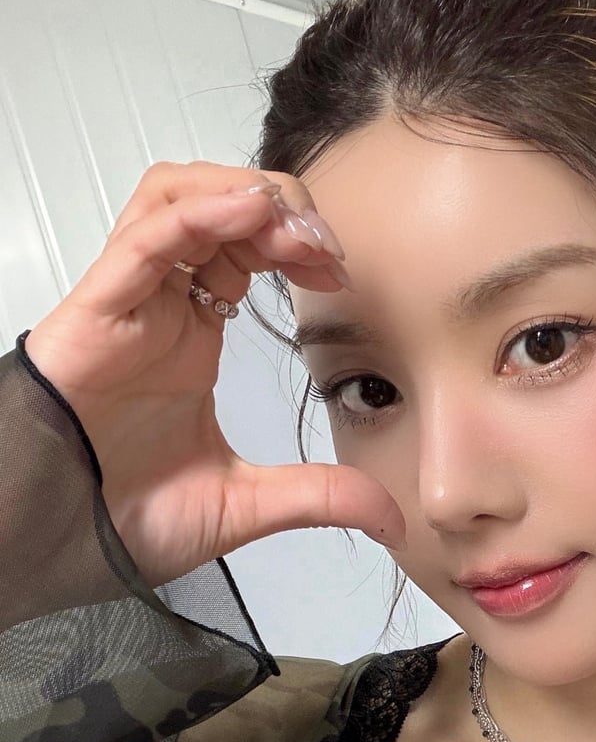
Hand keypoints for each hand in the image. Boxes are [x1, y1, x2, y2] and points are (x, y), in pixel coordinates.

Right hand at [23, 160, 404, 587]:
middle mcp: (160, 308)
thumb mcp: (244, 505)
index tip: (339, 274)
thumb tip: (388, 514)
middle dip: (279, 208)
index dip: (295, 243)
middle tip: (325, 247)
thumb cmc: (120, 516)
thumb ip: (316, 497)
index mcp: (190, 336)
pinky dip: (199, 215)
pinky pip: (147, 239)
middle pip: (213, 205)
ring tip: (292, 226)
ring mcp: (128, 304)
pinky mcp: (98, 312)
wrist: (60, 545)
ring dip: (242, 196)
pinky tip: (248, 211)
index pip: (243, 248)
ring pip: (175, 200)